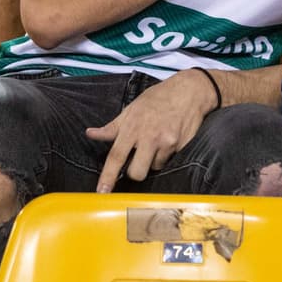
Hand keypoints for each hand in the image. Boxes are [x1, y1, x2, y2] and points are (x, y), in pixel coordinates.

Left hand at [88, 69, 218, 191]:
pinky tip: (170, 138)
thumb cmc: (159, 97)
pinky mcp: (183, 145)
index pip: (116, 157)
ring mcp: (168, 142)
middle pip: (137, 172)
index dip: (108, 177)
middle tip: (139, 159)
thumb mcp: (132, 108)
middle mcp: (150, 137)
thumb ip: (112, 127)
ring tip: (158, 142)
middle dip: (135, 171)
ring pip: (156, 167)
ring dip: (154, 160)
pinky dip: (169, 153)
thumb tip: (91, 133)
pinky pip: (172, 159)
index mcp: (133, 128)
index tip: (102, 191)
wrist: (190, 90)